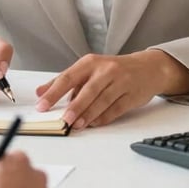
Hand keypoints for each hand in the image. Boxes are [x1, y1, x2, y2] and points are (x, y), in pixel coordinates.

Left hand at [35, 50, 188, 129]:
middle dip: (74, 106)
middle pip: (87, 90)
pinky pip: (115, 109)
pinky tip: (93, 124)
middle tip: (63, 119)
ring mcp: (121, 82)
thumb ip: (65, 81)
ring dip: (88, 115)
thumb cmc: (113, 69)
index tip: (42, 105)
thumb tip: (41, 92)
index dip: (53, 92)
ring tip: (76, 125)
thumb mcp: (88, 69)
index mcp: (90, 62)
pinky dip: (103, 118)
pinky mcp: (132, 95)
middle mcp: (106, 69)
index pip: (68, 77)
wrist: (148, 68)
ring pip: (102, 100)